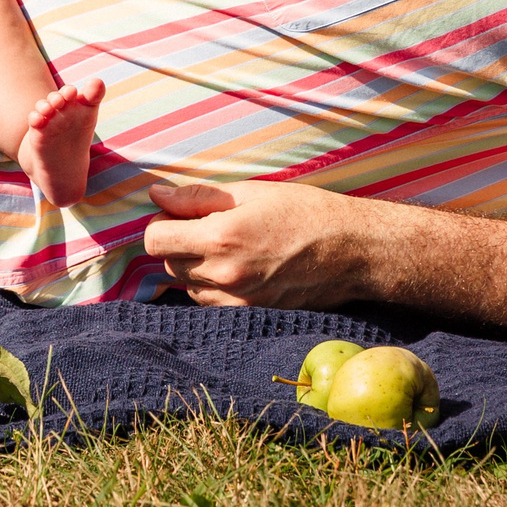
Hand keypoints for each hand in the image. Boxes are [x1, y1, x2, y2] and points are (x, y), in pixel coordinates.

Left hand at [138, 178, 371, 308]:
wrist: (351, 250)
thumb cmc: (304, 212)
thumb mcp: (250, 192)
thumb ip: (196, 197)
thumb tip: (156, 195)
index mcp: (221, 238)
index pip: (155, 241)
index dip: (160, 224)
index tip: (177, 215)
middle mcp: (225, 275)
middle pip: (169, 265)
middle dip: (178, 245)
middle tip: (206, 226)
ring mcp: (238, 300)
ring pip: (188, 287)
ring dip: (195, 268)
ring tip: (227, 247)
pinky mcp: (251, 314)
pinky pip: (211, 303)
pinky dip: (213, 287)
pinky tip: (238, 267)